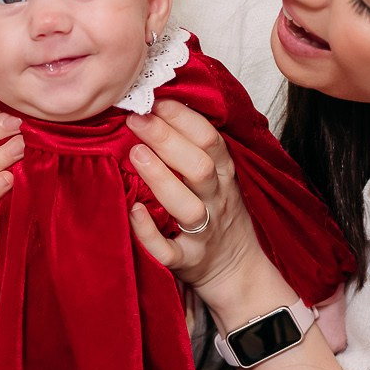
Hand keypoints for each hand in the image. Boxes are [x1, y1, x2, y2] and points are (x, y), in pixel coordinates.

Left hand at [124, 99, 267, 300]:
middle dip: (168, 140)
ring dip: (161, 179)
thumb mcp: (217, 177)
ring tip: (134, 154)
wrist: (236, 270)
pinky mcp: (187, 261)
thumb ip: (195, 147)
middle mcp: (216, 201)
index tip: (156, 100)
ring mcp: (203, 233)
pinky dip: (149, 233)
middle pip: (199, 167)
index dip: (184, 118)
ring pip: (187, 207)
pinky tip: (133, 211)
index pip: (210, 140)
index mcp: (223, 176)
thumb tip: (157, 107)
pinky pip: (168, 251)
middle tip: (136, 119)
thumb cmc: (217, 214)